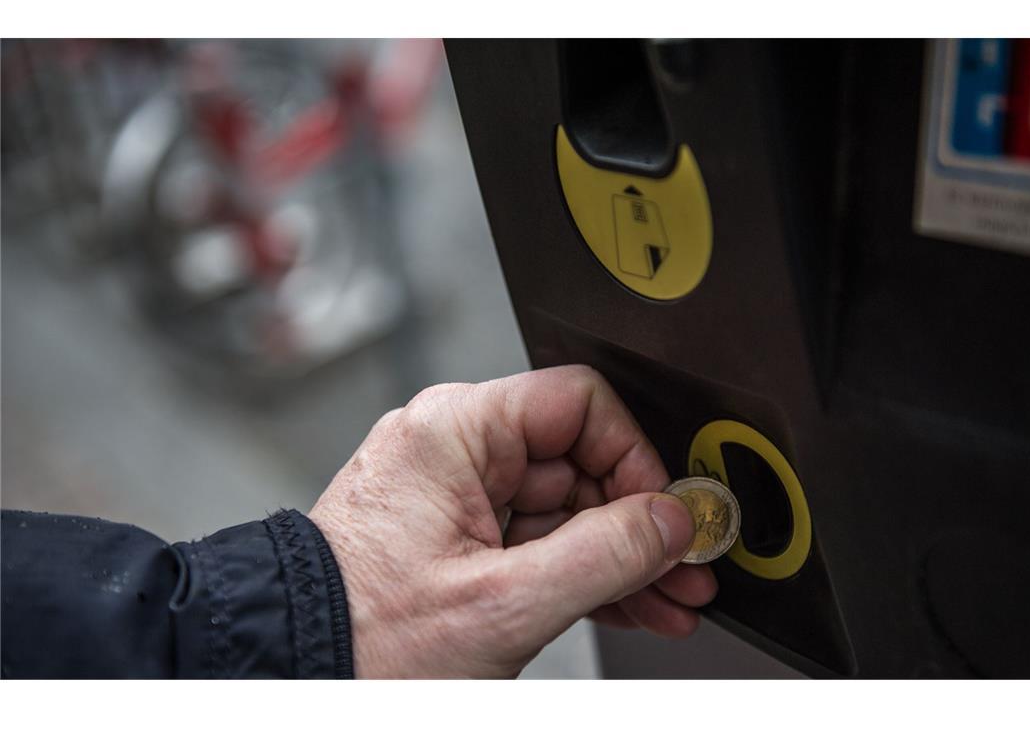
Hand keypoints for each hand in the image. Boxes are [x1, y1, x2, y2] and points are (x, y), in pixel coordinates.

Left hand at [309, 365, 716, 677]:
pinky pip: (540, 542)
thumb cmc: (358, 640)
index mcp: (451, 431)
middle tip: (685, 566)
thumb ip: (603, 554)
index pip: (579, 404)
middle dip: (639, 523)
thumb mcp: (501, 603)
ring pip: (567, 509)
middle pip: (580, 461)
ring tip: (671, 598)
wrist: (290, 679)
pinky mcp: (459, 541)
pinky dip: (585, 573)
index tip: (665, 514)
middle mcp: (453, 451)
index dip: (635, 458)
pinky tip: (631, 603)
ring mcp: (456, 498)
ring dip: (623, 557)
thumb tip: (671, 521)